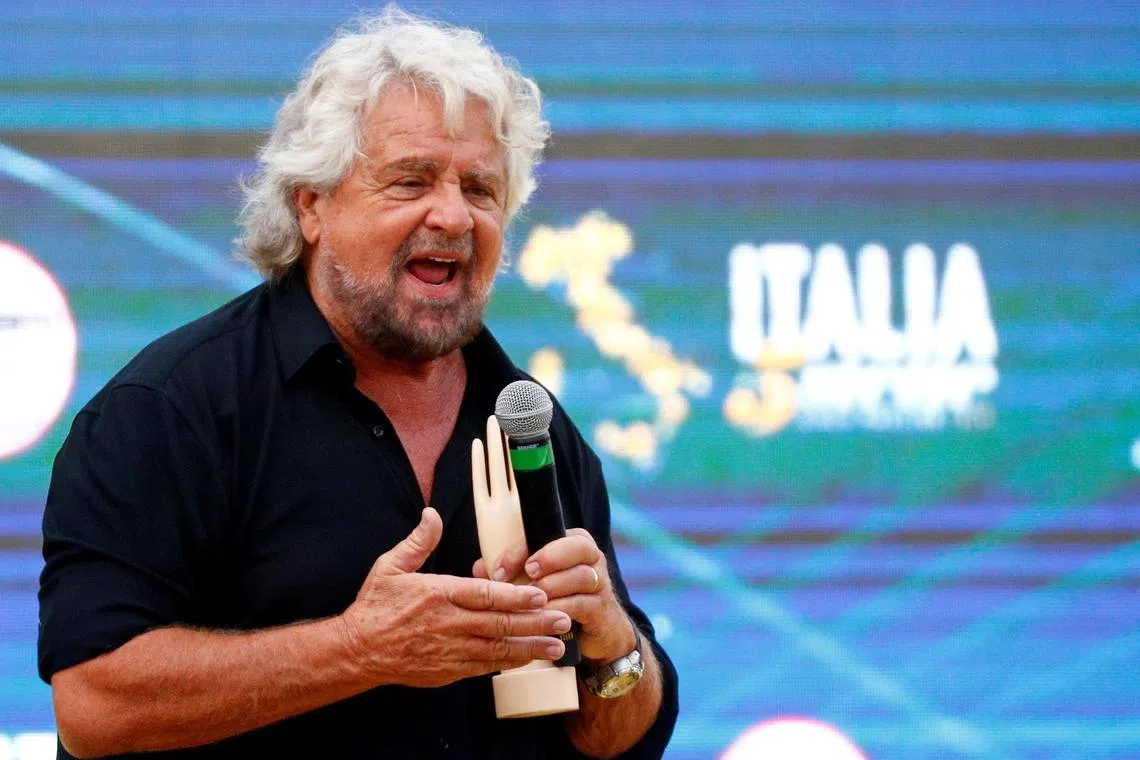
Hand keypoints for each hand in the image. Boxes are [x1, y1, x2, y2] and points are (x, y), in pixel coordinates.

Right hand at [341, 508, 570, 687]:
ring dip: (529, 648)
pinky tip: (526, 660)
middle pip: (498, 624)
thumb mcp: (390, 566)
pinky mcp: (447, 671)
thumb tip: (432, 514)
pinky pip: (483, 667)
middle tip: (563, 619)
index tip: (540, 594)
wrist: (356, 651)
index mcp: (437, 595)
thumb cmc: (374, 606)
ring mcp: (448, 651)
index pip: (483, 595)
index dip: (515, 596)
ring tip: (556, 646)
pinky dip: (506, 663)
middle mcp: (447, 625)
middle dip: (535, 623)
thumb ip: (417, 542)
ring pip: (496, 650)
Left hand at [473, 529, 634, 661]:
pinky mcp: (602, 608)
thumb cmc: (560, 599)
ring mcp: (600, 583)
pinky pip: (582, 604)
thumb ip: (509, 572)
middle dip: (549, 558)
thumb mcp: (534, 581)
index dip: (520, 550)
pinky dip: (560, 611)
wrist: (597, 632)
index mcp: (572, 542)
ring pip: (580, 576)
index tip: (499, 571)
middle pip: (576, 547)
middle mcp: (590, 558)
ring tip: (532, 600)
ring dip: (552, 587)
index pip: (547, 534)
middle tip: (527, 573)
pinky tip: (542, 618)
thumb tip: (479, 568)